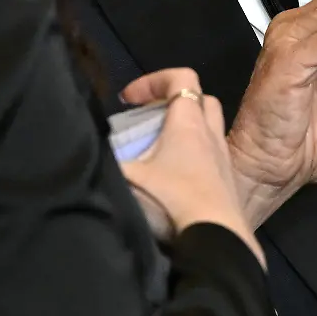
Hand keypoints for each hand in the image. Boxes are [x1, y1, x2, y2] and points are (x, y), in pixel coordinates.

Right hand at [118, 68, 263, 265]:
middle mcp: (211, 134)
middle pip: (201, 99)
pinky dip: (195, 156)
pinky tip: (174, 178)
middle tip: (149, 119)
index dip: (154, 79)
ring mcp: (223, 158)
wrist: (216, 238)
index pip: (181, 78)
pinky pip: (213, 155)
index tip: (129, 100)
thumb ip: (109, 163)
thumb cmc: (172, 199)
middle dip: (174, 102)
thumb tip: (88, 157)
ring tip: (159, 150)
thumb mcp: (130, 178)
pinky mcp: (228, 181)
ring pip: (210, 127)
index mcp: (188, 123)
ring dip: (187, 130)